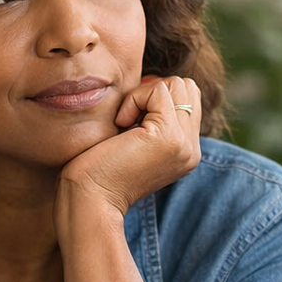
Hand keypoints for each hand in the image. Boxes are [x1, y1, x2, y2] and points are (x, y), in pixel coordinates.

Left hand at [56, 75, 201, 217]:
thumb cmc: (96, 171)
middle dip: (152, 92)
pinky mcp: (169, 138)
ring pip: (177, 84)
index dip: (154, 96)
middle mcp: (192, 149)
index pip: (187, 98)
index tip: (127, 119)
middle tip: (126, 120)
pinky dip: (133, 100)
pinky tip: (120, 126)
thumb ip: (151, 117)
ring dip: (143, 95)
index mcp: (185, 151)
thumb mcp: (133, 141)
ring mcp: (184, 144)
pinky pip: (158, 90)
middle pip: (186, 86)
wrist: (89, 201)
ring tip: (125, 124)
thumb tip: (152, 80)